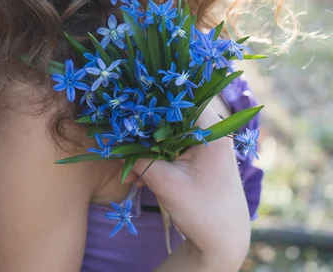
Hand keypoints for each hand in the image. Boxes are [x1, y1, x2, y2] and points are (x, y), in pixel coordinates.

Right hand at [132, 106, 250, 270]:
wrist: (223, 241)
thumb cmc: (202, 213)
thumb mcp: (166, 183)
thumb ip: (141, 159)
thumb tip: (116, 141)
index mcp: (213, 131)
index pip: (182, 99)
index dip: (155, 99)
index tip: (131, 109)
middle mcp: (213, 130)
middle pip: (172, 115)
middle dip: (146, 130)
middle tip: (123, 144)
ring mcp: (207, 141)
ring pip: (170, 131)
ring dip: (148, 148)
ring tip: (131, 171)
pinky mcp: (200, 153)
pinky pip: (173, 145)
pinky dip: (157, 157)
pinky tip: (140, 176)